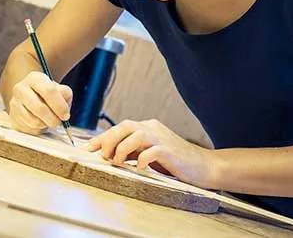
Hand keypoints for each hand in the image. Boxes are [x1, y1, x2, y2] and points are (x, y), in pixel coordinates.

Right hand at [8, 71, 72, 134]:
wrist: (32, 98)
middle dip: (53, 119)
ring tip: (50, 120)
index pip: (48, 91)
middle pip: (39, 108)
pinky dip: (39, 129)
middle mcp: (21, 89)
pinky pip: (29, 128)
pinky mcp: (13, 117)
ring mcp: (15, 103)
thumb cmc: (49, 94)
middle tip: (59, 122)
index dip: (59, 106)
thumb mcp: (60, 89)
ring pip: (34, 121)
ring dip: (46, 124)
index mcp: (35, 78)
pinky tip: (41, 122)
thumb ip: (65, 95)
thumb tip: (63, 108)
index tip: (66, 115)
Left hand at [87, 119, 215, 187]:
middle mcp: (153, 128)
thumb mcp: (149, 154)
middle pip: (125, 126)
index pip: (119, 127)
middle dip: (109, 140)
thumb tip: (109, 155)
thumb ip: (133, 151)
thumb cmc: (175, 162)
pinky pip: (152, 151)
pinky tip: (139, 167)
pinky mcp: (170, 151)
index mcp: (147, 127)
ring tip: (117, 162)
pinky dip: (142, 158)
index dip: (102, 137)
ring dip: (122, 148)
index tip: (88, 148)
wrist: (204, 166)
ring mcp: (162, 138)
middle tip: (102, 155)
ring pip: (136, 134)